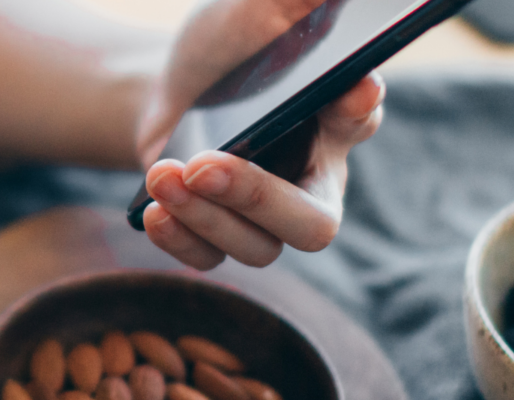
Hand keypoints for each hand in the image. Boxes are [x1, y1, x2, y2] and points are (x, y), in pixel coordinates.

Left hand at [133, 0, 384, 269]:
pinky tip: (153, 214)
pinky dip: (180, 241)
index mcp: (336, 121)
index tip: (351, 89)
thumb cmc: (228, 49)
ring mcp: (267, 219)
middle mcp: (312, 180)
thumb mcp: (251, 13)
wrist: (168, 91)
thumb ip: (288, 5)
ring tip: (162, 175)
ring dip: (204, 215)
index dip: (357, 109)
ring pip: (258, 248)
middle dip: (256, 197)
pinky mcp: (219, 236)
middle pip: (313, 222)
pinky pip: (209, 260)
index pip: (361, 117)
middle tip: (204, 165)